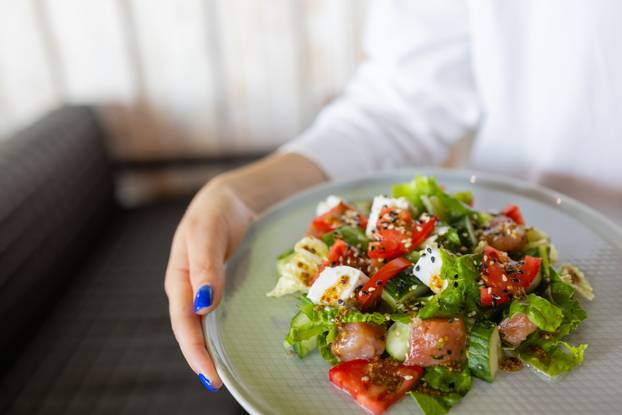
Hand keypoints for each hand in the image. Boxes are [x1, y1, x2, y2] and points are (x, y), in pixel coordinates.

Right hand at [164, 178, 254, 390]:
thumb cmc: (215, 211)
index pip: (183, 322)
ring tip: (225, 374)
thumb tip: (204, 305)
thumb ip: (205, 265)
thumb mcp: (207, 232)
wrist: (230, 199)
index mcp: (179, 279)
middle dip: (201, 358)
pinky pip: (220, 314)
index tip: (209, 374)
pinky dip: (224, 332)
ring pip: (204, 326)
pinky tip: (236, 344)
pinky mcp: (222, 286)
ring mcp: (205, 289)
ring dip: (211, 350)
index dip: (194, 350)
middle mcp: (189, 289)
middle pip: (191, 330)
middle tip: (217, 384)